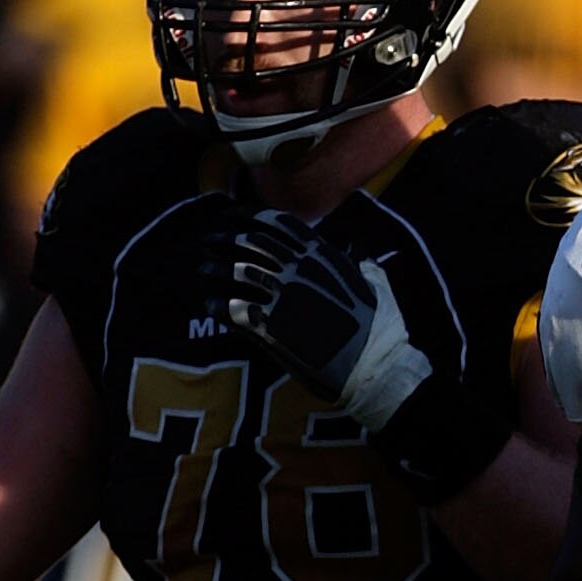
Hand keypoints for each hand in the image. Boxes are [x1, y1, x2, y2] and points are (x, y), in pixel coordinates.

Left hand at [227, 209, 431, 430]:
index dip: (246, 215)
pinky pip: (231, 308)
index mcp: (320, 254)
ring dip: (214, 270)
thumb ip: (359, 265)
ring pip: (234, 271)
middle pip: (248, 242)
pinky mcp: (268, 326)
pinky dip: (216, 305)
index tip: (229, 214)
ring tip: (203, 272)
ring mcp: (280, 296)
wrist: (371, 365)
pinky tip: (210, 305)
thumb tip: (359, 253)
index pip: (275, 222)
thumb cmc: (378, 328)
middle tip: (207, 241)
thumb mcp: (374, 285)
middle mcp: (297, 269)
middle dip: (222, 238)